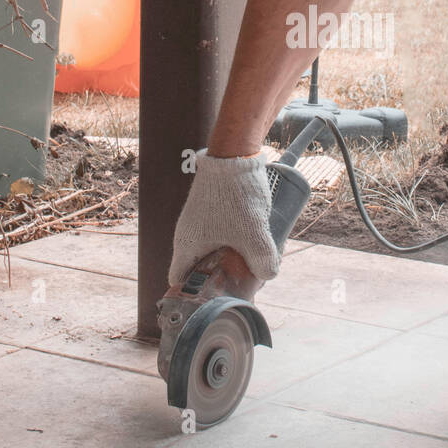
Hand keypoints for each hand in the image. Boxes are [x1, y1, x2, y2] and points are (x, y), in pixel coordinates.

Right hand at [167, 149, 279, 285]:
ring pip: (215, 247)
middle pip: (202, 265)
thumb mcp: (254, 234)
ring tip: (255, 256)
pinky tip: (256, 235)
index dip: (196, 292)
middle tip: (245, 278)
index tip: (216, 295)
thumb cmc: (236, 194)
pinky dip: (237, 237)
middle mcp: (187, 233)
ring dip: (234, 254)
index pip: (180, 279)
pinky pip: (222, 231)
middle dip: (223, 274)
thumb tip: (268, 274)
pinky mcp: (212, 206)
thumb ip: (263, 262)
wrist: (235, 153)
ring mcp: (199, 218)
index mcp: (186, 244)